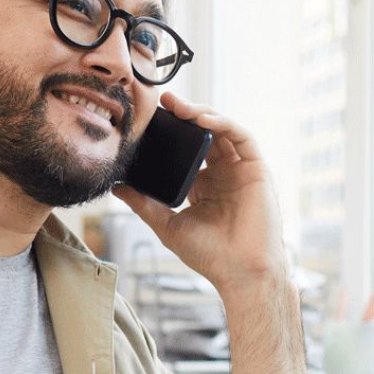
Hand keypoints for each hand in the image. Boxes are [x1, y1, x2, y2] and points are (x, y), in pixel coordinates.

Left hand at [112, 92, 288, 295]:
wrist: (240, 272)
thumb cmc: (210, 255)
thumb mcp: (167, 225)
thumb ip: (143, 204)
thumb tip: (116, 187)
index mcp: (204, 185)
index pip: (186, 149)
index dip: (171, 132)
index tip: (150, 119)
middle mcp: (223, 173)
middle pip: (204, 133)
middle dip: (185, 114)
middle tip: (163, 101)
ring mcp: (241, 170)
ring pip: (222, 129)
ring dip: (202, 113)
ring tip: (179, 106)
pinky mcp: (257, 169)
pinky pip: (242, 137)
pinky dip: (223, 123)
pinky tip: (202, 118)